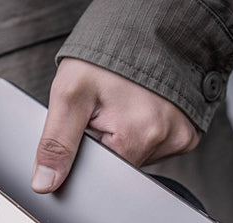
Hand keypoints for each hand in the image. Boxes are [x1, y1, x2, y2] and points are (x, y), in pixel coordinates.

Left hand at [31, 58, 200, 192]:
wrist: (143, 29)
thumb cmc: (106, 58)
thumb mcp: (69, 96)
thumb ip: (56, 144)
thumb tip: (45, 183)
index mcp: (136, 138)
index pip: (102, 173)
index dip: (89, 155)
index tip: (89, 128)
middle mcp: (164, 141)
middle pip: (121, 165)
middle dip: (105, 145)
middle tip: (104, 114)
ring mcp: (179, 137)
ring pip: (137, 156)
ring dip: (123, 139)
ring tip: (121, 110)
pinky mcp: (187, 134)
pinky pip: (156, 147)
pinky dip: (141, 135)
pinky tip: (137, 114)